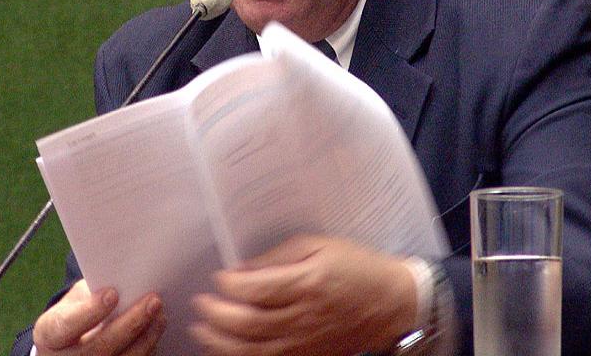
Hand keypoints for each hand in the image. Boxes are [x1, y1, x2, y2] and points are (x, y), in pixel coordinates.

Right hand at [33, 279, 165, 355]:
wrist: (65, 347)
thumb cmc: (74, 314)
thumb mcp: (73, 300)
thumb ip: (93, 292)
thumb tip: (126, 279)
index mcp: (50, 334)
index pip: (68, 325)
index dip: (91, 311)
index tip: (113, 293)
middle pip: (99, 347)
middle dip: (130, 324)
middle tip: (153, 301)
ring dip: (145, 339)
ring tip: (160, 316)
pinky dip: (147, 350)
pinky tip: (155, 332)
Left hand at [190, 235, 417, 355]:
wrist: (390, 302)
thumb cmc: (356, 267)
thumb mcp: (320, 245)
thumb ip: (279, 256)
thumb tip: (243, 268)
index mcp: (308, 284)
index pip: (257, 290)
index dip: (230, 285)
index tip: (217, 276)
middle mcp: (304, 317)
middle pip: (249, 323)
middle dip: (217, 314)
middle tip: (199, 303)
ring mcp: (305, 342)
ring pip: (254, 349)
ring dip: (221, 341)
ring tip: (201, 329)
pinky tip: (225, 348)